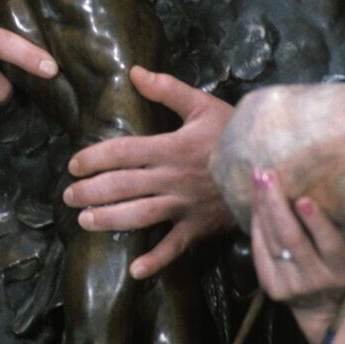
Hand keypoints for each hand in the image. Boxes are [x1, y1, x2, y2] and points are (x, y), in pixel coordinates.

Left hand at [63, 66, 235, 278]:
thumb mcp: (203, 105)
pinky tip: (134, 271)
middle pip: (123, 186)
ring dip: (109, 219)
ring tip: (85, 222)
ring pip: (140, 215)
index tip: (73, 165)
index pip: (122, 152)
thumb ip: (167, 89)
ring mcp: (185, 206)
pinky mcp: (199, 228)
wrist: (276, 167)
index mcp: (171, 148)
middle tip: (68, 196)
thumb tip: (133, 71)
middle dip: (91, 191)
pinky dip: (156, 261)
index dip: (94, 158)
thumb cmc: (237, 134)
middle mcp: (172, 179)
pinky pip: (175, 247)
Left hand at [249, 169, 344, 343]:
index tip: (305, 199)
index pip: (329, 245)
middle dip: (277, 204)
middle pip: (291, 238)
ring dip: (263, 207)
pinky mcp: (271, 287)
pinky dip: (256, 223)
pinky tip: (256, 201)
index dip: (316, 223)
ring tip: (258, 178)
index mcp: (343, 271)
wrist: (330, 316)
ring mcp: (290, 284)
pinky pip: (259, 250)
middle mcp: (315, 279)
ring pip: (271, 240)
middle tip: (268, 174)